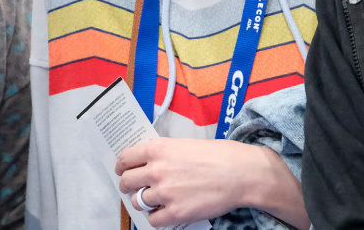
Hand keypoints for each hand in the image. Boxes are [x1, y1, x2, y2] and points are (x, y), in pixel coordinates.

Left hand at [116, 137, 263, 226]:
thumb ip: (164, 154)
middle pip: (127, 182)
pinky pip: (153, 220)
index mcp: (159, 149)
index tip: (123, 171)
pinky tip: (166, 211)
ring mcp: (165, 193)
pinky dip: (157, 217)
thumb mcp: (186, 144)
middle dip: (129, 186)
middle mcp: (157, 170)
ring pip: (138, 202)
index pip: (126, 159)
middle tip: (135, 188)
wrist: (241, 173)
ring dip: (145, 201)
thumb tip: (150, 164)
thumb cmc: (220, 155)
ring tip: (157, 199)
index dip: (122, 167)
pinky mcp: (175, 213)